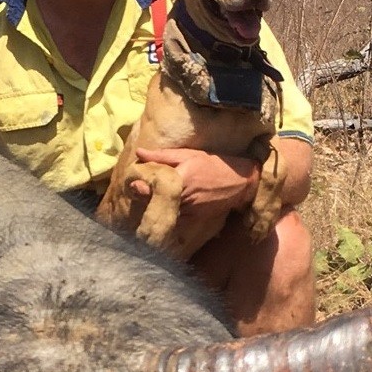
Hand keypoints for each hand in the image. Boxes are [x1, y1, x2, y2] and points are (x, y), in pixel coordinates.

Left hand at [129, 147, 258, 224]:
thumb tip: (139, 153)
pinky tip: (167, 205)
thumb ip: (163, 155)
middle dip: (146, 196)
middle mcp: (183, 196)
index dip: (141, 188)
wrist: (238, 183)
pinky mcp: (193, 219)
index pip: (154, 186)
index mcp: (180, 178)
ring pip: (165, 211)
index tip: (133, 185)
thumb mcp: (188, 155)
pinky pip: (175, 217)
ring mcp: (189, 210)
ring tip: (152, 197)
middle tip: (138, 190)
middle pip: (156, 201)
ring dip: (156, 205)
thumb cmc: (212, 164)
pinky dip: (169, 212)